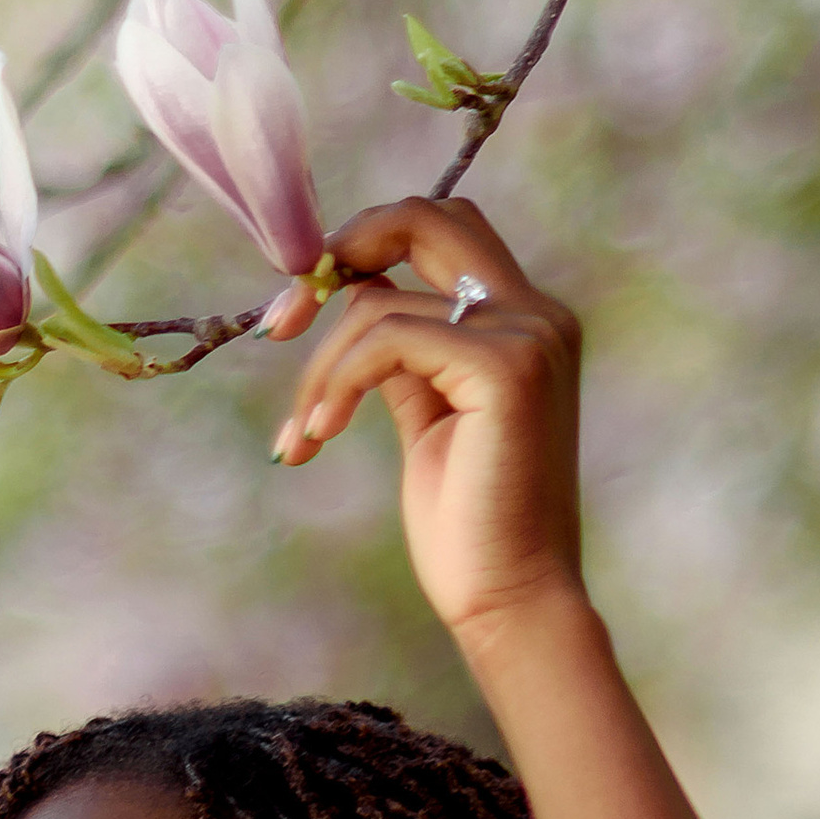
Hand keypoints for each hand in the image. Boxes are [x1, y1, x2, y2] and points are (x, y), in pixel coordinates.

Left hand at [264, 198, 583, 645]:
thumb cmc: (469, 527)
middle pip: (424, 217)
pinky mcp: (507, 367)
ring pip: (381, 302)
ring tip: (303, 435)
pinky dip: (338, 382)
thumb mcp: (428, 419)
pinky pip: (387, 337)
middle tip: (280, 322)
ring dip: (319, 368)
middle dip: (338, 254)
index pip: (439, 230)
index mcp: (527, 321)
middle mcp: (539, 313)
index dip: (361, 249)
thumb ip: (403, 354)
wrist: (512, 601)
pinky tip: (319, 435)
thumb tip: (353, 300)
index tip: (298, 309)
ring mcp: (529, 335)